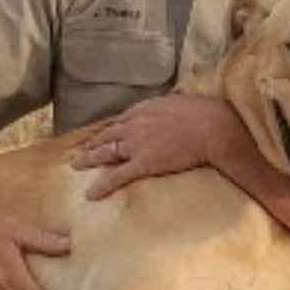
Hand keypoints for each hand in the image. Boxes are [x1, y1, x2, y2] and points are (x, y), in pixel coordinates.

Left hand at [73, 94, 254, 198]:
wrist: (212, 127)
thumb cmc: (205, 113)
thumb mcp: (185, 100)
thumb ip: (175, 101)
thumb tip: (179, 95)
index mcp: (145, 109)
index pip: (121, 119)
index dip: (109, 128)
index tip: (101, 133)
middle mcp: (135, 124)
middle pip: (107, 134)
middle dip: (92, 142)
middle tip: (80, 150)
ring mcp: (137, 144)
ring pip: (105, 152)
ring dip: (88, 159)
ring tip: (76, 166)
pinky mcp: (143, 163)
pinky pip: (117, 176)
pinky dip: (102, 185)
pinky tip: (91, 194)